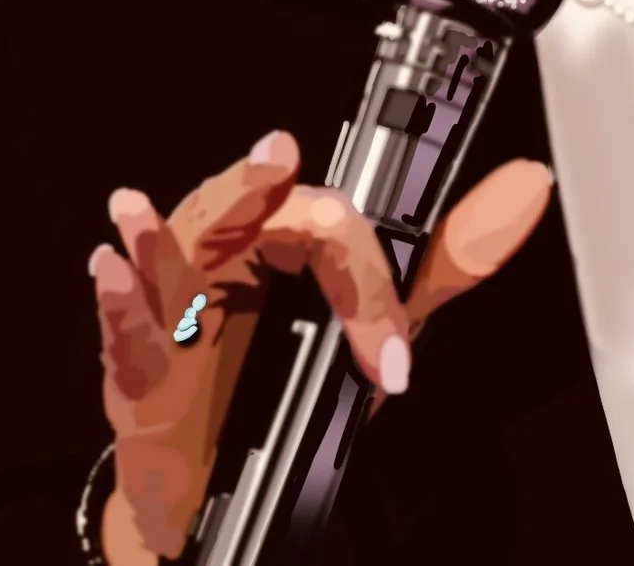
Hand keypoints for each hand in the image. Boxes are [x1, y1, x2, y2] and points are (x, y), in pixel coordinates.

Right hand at [87, 130, 553, 565]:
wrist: (223, 477)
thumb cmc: (285, 383)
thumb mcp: (375, 321)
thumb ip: (445, 260)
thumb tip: (525, 187)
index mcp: (285, 238)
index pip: (328, 224)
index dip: (366, 286)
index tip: (391, 363)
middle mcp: (228, 256)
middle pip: (242, 210)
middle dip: (255, 186)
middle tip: (280, 156)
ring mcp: (175, 306)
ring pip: (171, 253)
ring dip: (160, 230)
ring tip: (143, 207)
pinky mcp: (136, 364)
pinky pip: (122, 325)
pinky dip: (112, 297)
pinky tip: (108, 268)